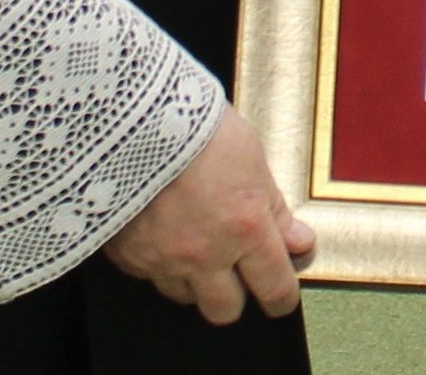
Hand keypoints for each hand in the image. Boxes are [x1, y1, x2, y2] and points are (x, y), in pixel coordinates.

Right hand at [103, 103, 314, 322]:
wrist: (132, 115)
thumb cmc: (195, 125)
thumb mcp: (250, 157)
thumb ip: (273, 208)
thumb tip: (297, 241)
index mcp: (245, 228)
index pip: (274, 287)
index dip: (281, 299)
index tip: (281, 298)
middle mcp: (205, 253)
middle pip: (225, 310)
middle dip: (234, 297)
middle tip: (235, 274)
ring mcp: (163, 259)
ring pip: (184, 296)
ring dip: (194, 280)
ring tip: (194, 242)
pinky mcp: (128, 256)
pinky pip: (150, 275)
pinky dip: (159, 262)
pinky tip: (163, 231)